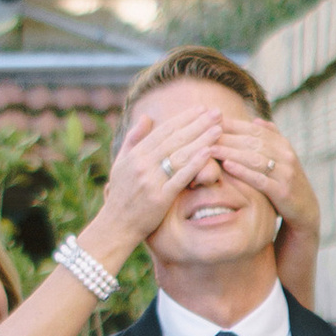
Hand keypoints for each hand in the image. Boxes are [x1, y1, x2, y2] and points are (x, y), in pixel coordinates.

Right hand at [96, 92, 224, 252]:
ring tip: (219, 129)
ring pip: (180, 155)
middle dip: (199, 124)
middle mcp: (143, 164)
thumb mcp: (121, 163)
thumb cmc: (121, 194)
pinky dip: (195, 163)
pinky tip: (209, 152)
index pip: (164, 131)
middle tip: (217, 112)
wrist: (116, 226)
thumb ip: (133, 139)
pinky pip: (180, 177)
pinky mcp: (160, 197)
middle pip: (176, 139)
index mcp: (136, 154)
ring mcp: (151, 180)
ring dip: (201, 140)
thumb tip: (146, 116)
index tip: (201, 109)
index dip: (184, 118)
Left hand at [216, 112, 317, 245]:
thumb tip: (255, 120)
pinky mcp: (283, 191)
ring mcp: (286, 173)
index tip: (211, 120)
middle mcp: (286, 155)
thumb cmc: (285, 181)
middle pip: (252, 141)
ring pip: (254, 158)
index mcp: (283, 144)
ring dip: (230, 152)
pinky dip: (243, 171)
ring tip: (210, 149)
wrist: (305, 210)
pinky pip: (260, 179)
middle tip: (204, 134)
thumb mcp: (281, 158)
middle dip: (227, 137)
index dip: (232, 124)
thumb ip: (271, 139)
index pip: (254, 129)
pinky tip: (227, 166)